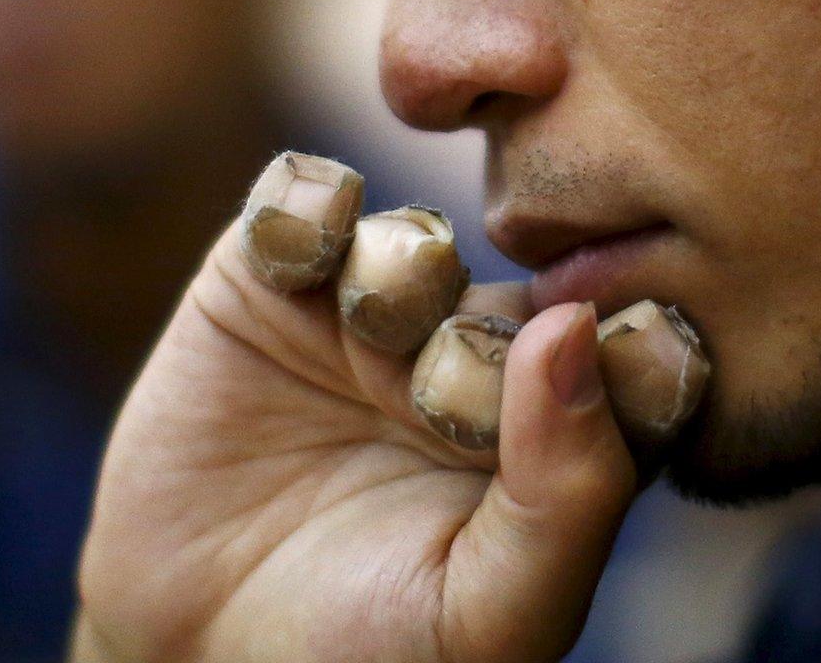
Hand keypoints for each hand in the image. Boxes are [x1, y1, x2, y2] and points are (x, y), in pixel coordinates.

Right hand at [74, 154, 638, 662]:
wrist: (182, 659)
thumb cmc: (358, 659)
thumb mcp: (488, 617)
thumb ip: (569, 496)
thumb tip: (575, 328)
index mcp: (556, 448)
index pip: (638, 360)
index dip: (637, 346)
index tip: (625, 351)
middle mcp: (473, 368)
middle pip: (527, 293)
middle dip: (491, 338)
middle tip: (440, 400)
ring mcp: (369, 319)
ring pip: (420, 240)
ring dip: (405, 271)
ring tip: (369, 331)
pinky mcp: (268, 283)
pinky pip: (303, 205)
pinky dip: (306, 208)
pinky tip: (301, 262)